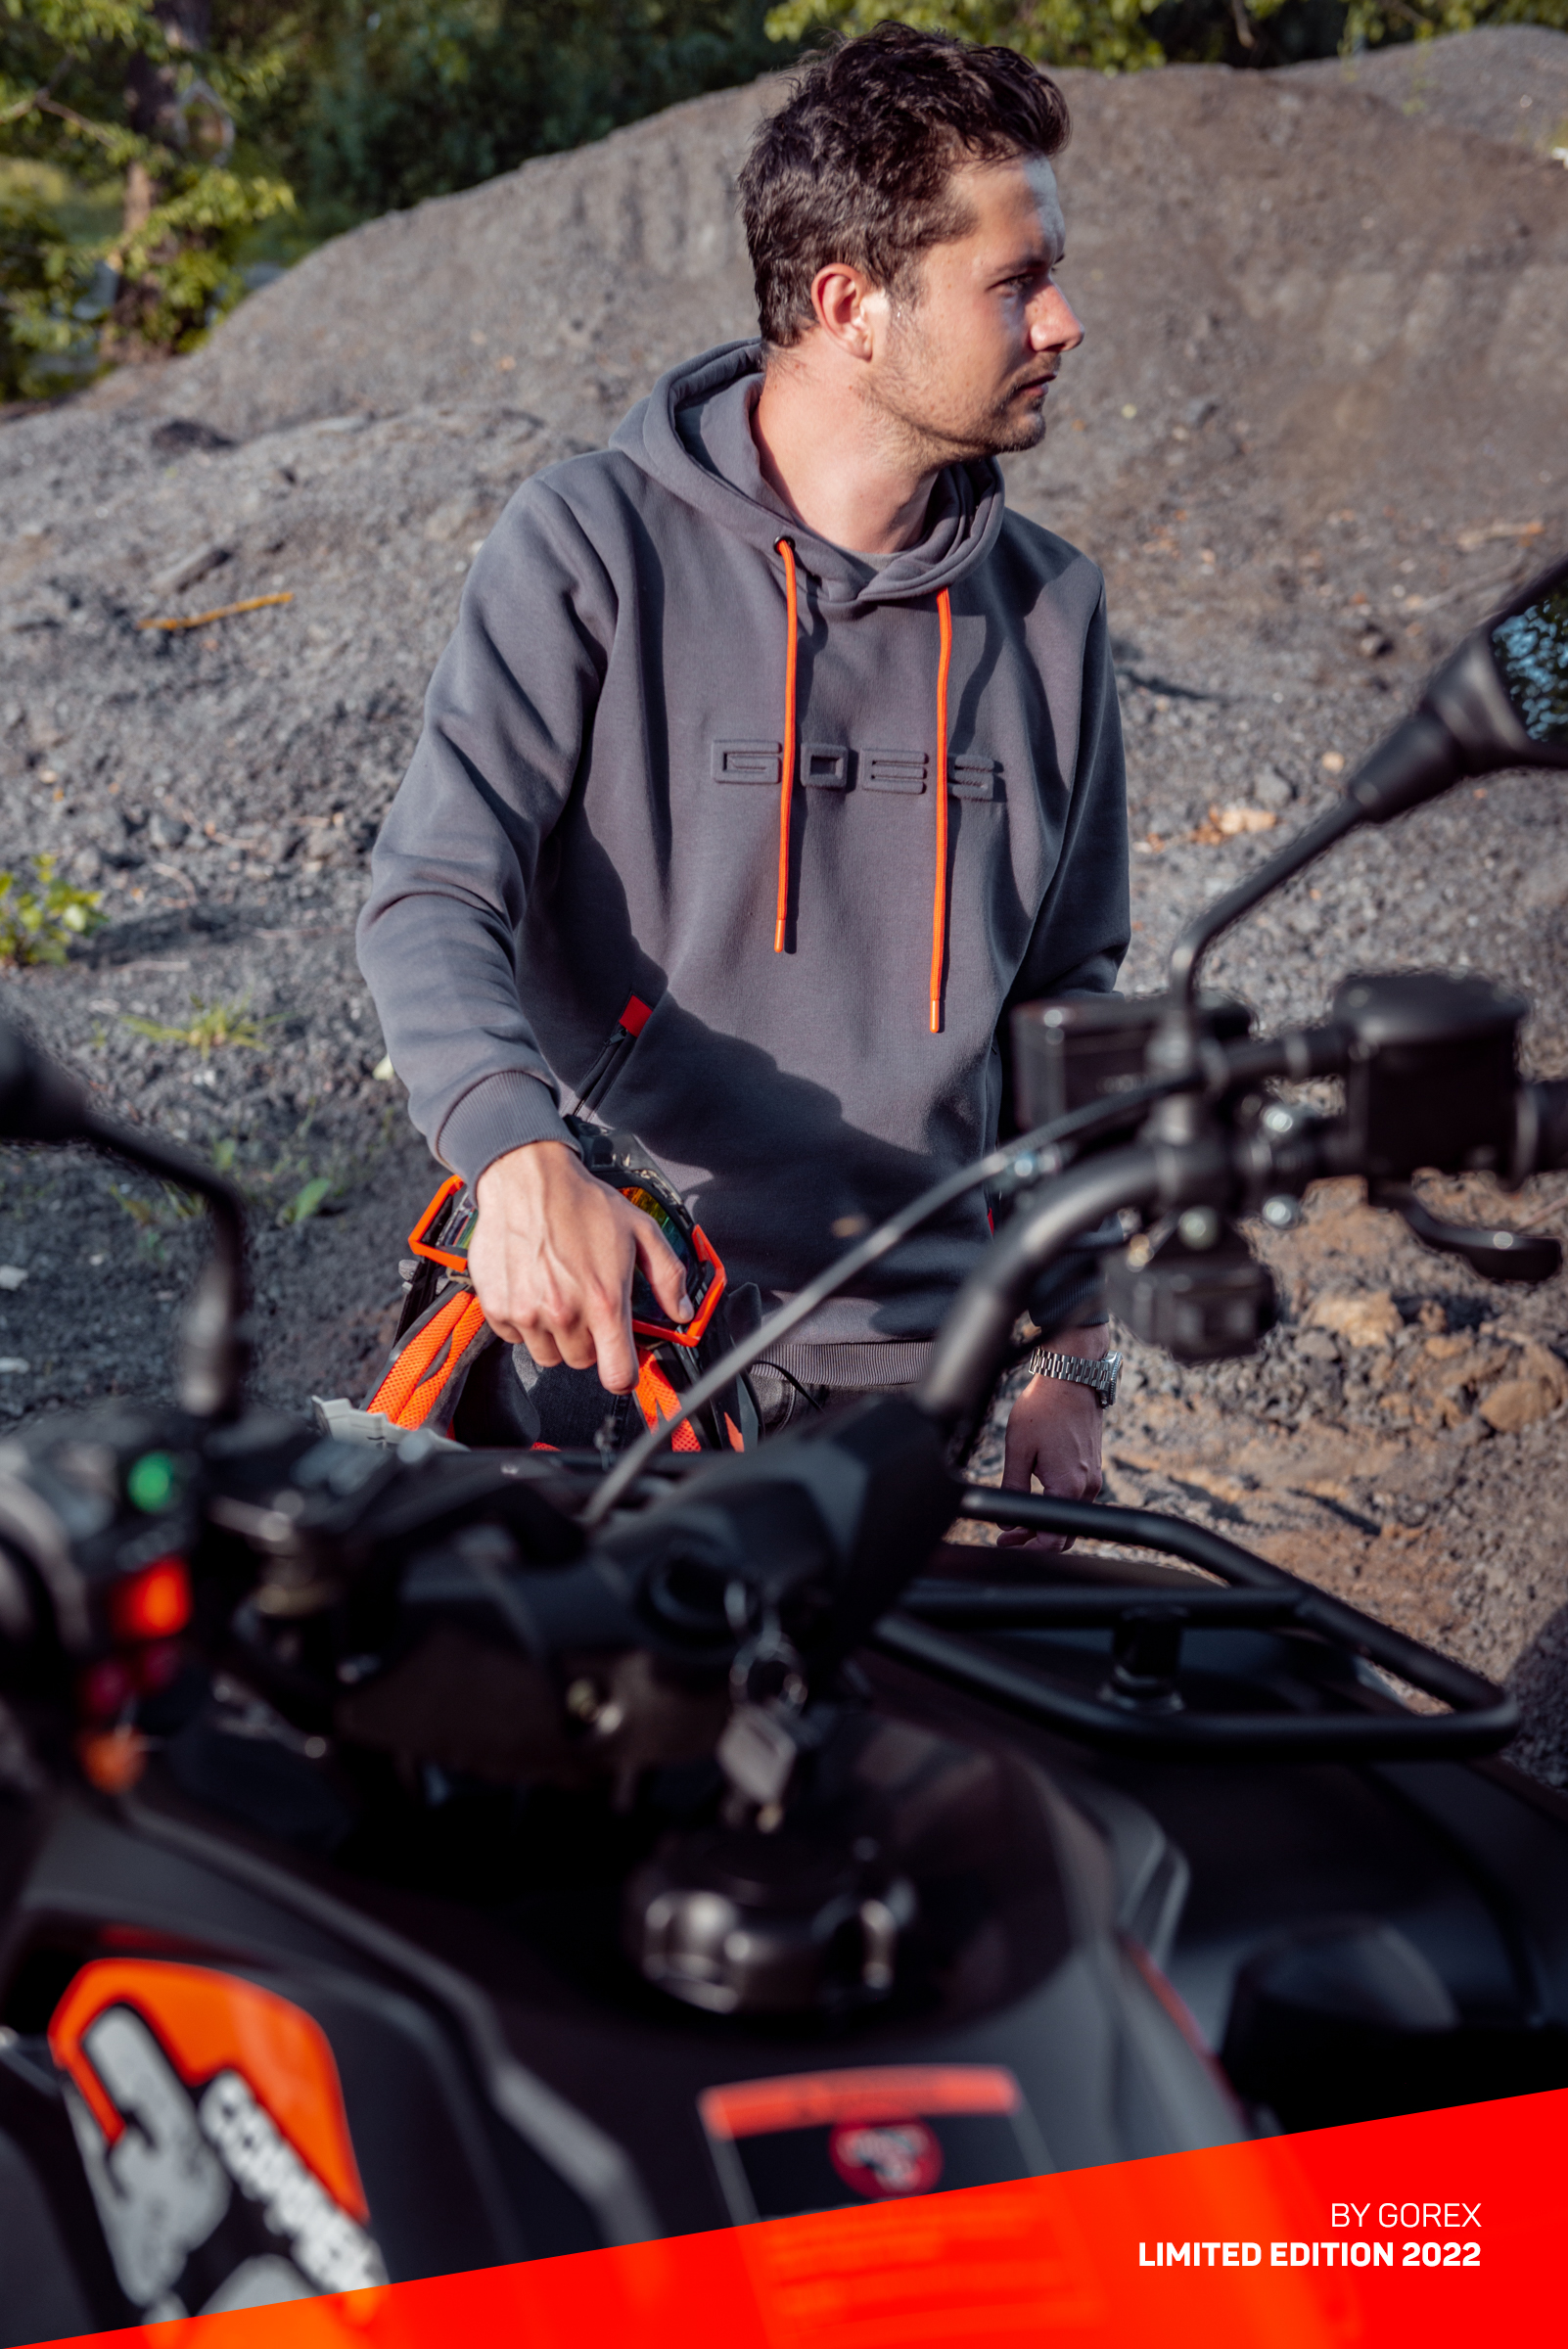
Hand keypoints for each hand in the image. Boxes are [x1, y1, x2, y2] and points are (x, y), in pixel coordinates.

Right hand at [468, 1140, 689, 1394]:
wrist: (527, 1179)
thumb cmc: (581, 1202)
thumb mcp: (641, 1231)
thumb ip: (667, 1276)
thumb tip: (681, 1311)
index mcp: (604, 1302)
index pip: (617, 1374)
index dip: (625, 1374)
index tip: (623, 1364)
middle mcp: (565, 1313)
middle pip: (582, 1362)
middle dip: (589, 1341)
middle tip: (587, 1305)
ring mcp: (527, 1313)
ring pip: (548, 1354)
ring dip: (555, 1334)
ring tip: (559, 1295)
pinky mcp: (498, 1307)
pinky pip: (515, 1337)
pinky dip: (524, 1321)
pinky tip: (533, 1289)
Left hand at [996, 1324, 1107, 1553]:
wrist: (1071, 1379)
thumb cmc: (1043, 1409)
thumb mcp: (1018, 1450)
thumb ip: (1013, 1489)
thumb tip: (1008, 1521)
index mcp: (1068, 1487)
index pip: (1054, 1540)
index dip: (1029, 1548)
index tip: (1007, 1544)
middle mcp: (1087, 1487)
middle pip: (1064, 1534)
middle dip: (1035, 1539)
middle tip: (1007, 1537)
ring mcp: (1093, 1477)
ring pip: (1070, 1515)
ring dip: (1045, 1521)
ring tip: (1016, 1519)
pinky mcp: (1093, 1466)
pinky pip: (1076, 1497)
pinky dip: (1056, 1504)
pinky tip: (1035, 1495)